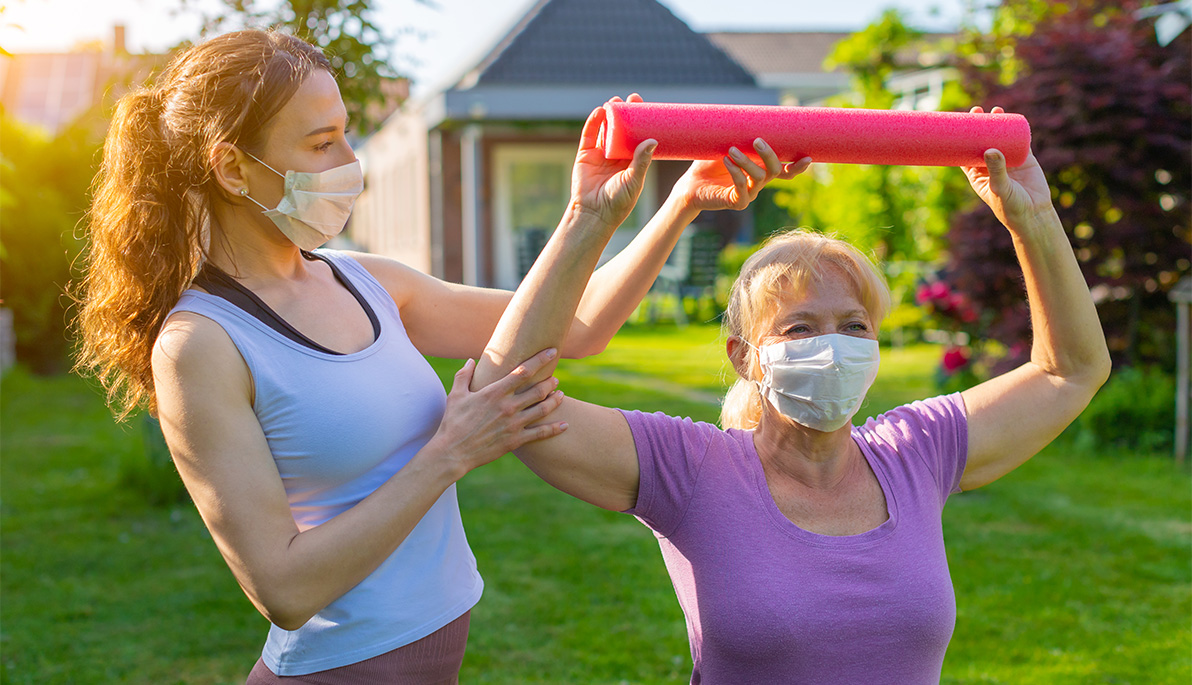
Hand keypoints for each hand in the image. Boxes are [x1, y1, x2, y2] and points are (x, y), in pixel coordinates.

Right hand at [428, 349, 566, 474]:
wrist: (453, 452)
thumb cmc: (453, 422)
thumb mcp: (456, 395)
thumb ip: (464, 375)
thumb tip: (471, 360)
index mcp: (494, 392)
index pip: (523, 371)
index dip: (540, 359)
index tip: (551, 351)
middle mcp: (508, 406)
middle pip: (538, 390)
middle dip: (550, 382)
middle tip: (554, 379)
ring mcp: (514, 424)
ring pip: (542, 409)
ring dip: (555, 401)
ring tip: (561, 395)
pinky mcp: (516, 440)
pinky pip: (541, 433)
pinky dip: (555, 428)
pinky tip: (565, 424)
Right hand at [571, 93, 655, 226]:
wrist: (594, 213)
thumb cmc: (619, 202)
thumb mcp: (634, 180)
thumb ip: (641, 161)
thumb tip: (652, 140)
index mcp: (631, 161)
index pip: (638, 137)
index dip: (642, 122)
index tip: (648, 108)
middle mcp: (616, 155)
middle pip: (622, 129)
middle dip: (627, 113)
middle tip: (633, 100)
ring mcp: (600, 154)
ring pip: (606, 129)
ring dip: (610, 114)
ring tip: (616, 101)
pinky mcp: (585, 155)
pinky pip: (589, 135)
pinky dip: (593, 122)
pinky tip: (599, 111)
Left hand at [673, 139, 810, 212]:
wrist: (690, 184)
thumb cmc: (708, 163)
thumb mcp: (725, 144)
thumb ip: (738, 134)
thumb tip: (747, 114)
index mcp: (760, 169)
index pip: (785, 170)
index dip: (797, 166)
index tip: (807, 157)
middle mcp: (758, 182)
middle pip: (776, 171)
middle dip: (769, 155)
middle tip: (757, 141)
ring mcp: (749, 193)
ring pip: (759, 178)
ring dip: (747, 162)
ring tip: (731, 151)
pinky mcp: (737, 202)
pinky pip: (742, 189)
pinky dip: (736, 173)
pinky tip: (726, 161)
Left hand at [962, 106, 1055, 230]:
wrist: (1035, 214)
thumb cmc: (1010, 207)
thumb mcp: (999, 188)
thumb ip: (995, 170)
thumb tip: (990, 149)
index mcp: (978, 174)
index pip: (965, 154)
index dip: (960, 139)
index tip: (958, 124)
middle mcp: (991, 166)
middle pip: (981, 142)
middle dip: (979, 126)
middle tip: (976, 111)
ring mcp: (1008, 161)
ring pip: (1000, 138)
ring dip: (997, 124)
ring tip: (995, 110)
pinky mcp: (1024, 159)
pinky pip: (1019, 140)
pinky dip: (1016, 129)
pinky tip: (1013, 117)